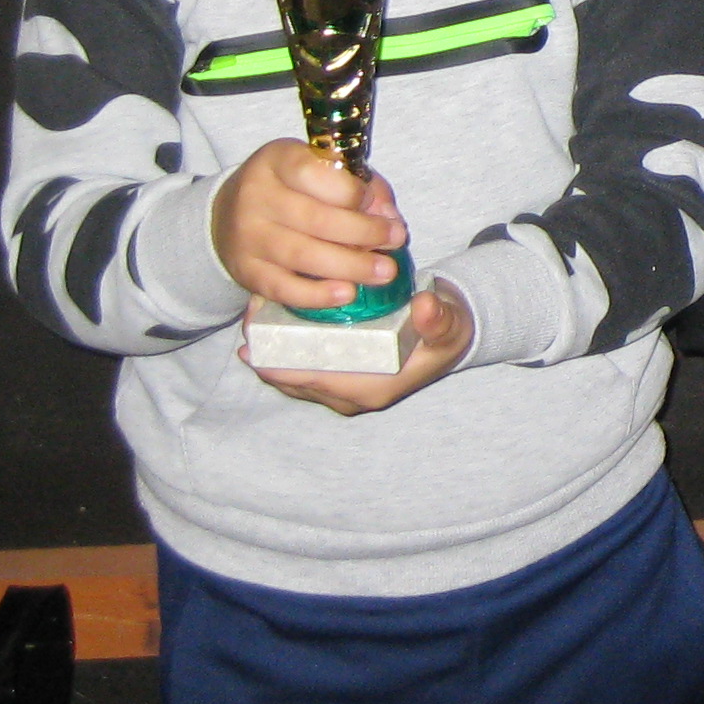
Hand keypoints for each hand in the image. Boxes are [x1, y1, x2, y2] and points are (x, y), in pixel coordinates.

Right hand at [213, 139, 408, 311]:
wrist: (227, 216)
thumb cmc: (291, 189)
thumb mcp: (321, 170)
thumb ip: (360, 185)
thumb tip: (389, 217)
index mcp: (277, 161)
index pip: (315, 173)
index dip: (353, 191)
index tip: (377, 205)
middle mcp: (256, 196)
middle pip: (316, 219)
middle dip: (365, 232)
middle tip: (397, 240)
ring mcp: (248, 237)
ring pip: (303, 255)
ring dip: (351, 266)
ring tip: (384, 271)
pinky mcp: (246, 272)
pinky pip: (284, 288)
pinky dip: (318, 294)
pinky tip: (347, 293)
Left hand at [245, 280, 471, 414]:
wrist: (450, 340)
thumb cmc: (445, 333)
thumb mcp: (449, 325)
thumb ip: (438, 319)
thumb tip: (424, 306)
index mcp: (371, 388)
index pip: (311, 380)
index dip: (277, 361)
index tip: (255, 336)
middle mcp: (351, 396)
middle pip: (293, 380)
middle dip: (268, 351)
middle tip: (253, 315)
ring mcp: (343, 390)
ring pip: (293, 376)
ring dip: (272, 350)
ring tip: (257, 315)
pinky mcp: (338, 379)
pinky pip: (301, 369)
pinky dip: (284, 350)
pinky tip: (273, 323)